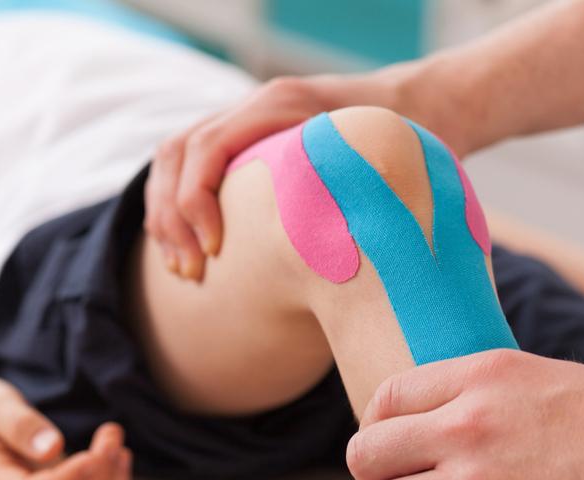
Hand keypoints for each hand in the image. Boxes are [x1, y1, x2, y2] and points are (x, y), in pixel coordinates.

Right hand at [144, 67, 422, 280]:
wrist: (418, 106)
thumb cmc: (405, 141)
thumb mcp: (386, 162)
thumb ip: (356, 192)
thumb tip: (340, 258)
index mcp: (281, 104)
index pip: (208, 148)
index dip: (197, 202)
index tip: (215, 251)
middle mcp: (253, 107)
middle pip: (177, 154)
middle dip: (173, 218)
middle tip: (192, 272)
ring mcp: (242, 120)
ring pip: (171, 159)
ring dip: (166, 217)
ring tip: (183, 271)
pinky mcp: (241, 141)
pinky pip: (184, 168)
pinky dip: (174, 209)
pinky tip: (185, 251)